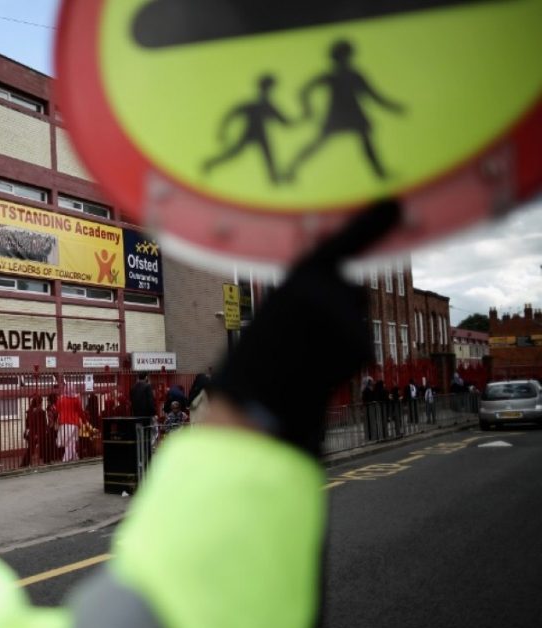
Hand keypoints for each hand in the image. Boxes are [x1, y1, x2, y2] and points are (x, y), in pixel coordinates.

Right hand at [210, 200, 401, 455]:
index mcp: (299, 277)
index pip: (341, 241)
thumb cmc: (255, 364)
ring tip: (307, 359)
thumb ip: (306, 299)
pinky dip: (347, 363)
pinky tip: (320, 373)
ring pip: (359, 322)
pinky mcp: (364, 344)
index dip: (369, 223)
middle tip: (305, 341)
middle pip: (353, 293)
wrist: (255, 404)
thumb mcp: (275, 315)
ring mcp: (350, 315)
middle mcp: (329, 288)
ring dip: (343, 338)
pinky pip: (363, 349)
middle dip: (341, 314)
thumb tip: (345, 297)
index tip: (394, 202)